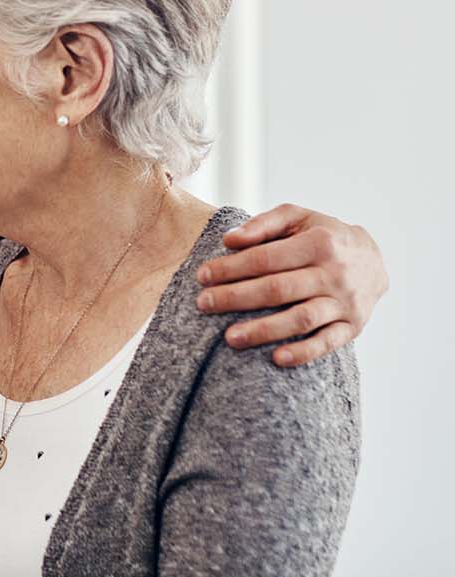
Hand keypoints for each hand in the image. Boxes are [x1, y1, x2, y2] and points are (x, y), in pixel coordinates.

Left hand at [195, 204, 387, 367]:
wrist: (374, 260)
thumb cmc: (323, 236)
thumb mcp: (298, 218)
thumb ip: (263, 224)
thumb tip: (229, 239)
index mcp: (318, 243)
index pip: (266, 258)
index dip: (231, 268)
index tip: (202, 276)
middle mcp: (334, 274)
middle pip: (278, 289)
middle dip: (236, 297)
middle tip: (204, 304)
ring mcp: (345, 302)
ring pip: (301, 319)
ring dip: (264, 330)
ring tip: (229, 338)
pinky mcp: (353, 326)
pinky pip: (327, 343)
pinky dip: (303, 352)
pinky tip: (276, 358)